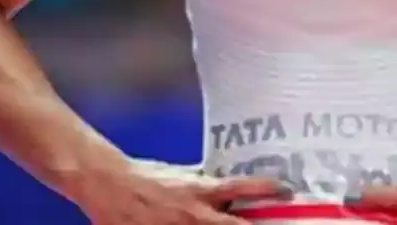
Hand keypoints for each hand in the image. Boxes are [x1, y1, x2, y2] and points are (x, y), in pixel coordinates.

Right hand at [76, 164, 289, 224]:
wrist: (108, 184)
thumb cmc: (145, 176)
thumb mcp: (181, 176)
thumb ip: (204, 184)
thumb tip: (225, 188)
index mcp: (200, 191)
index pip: (243, 187)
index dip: (268, 189)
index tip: (287, 191)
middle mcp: (194, 214)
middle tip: (276, 222)